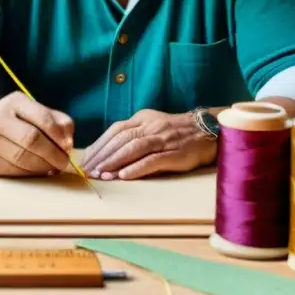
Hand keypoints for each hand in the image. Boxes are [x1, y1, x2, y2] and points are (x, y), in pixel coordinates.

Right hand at [0, 91, 75, 176]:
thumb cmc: (21, 122)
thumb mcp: (39, 113)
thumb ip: (59, 123)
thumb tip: (68, 145)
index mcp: (14, 102)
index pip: (42, 117)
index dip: (58, 134)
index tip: (69, 146)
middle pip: (31, 139)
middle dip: (53, 154)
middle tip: (63, 161)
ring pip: (24, 159)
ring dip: (45, 166)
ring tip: (53, 166)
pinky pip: (17, 172)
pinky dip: (32, 174)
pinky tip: (37, 170)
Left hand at [81, 109, 215, 180]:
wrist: (208, 130)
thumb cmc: (176, 131)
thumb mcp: (153, 125)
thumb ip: (133, 133)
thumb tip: (108, 150)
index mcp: (143, 118)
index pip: (115, 130)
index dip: (99, 145)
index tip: (85, 159)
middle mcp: (151, 126)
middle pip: (120, 140)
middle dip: (102, 156)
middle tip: (87, 171)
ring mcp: (163, 139)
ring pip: (133, 148)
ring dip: (114, 162)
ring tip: (101, 175)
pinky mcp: (174, 153)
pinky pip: (152, 160)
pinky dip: (136, 168)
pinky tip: (123, 177)